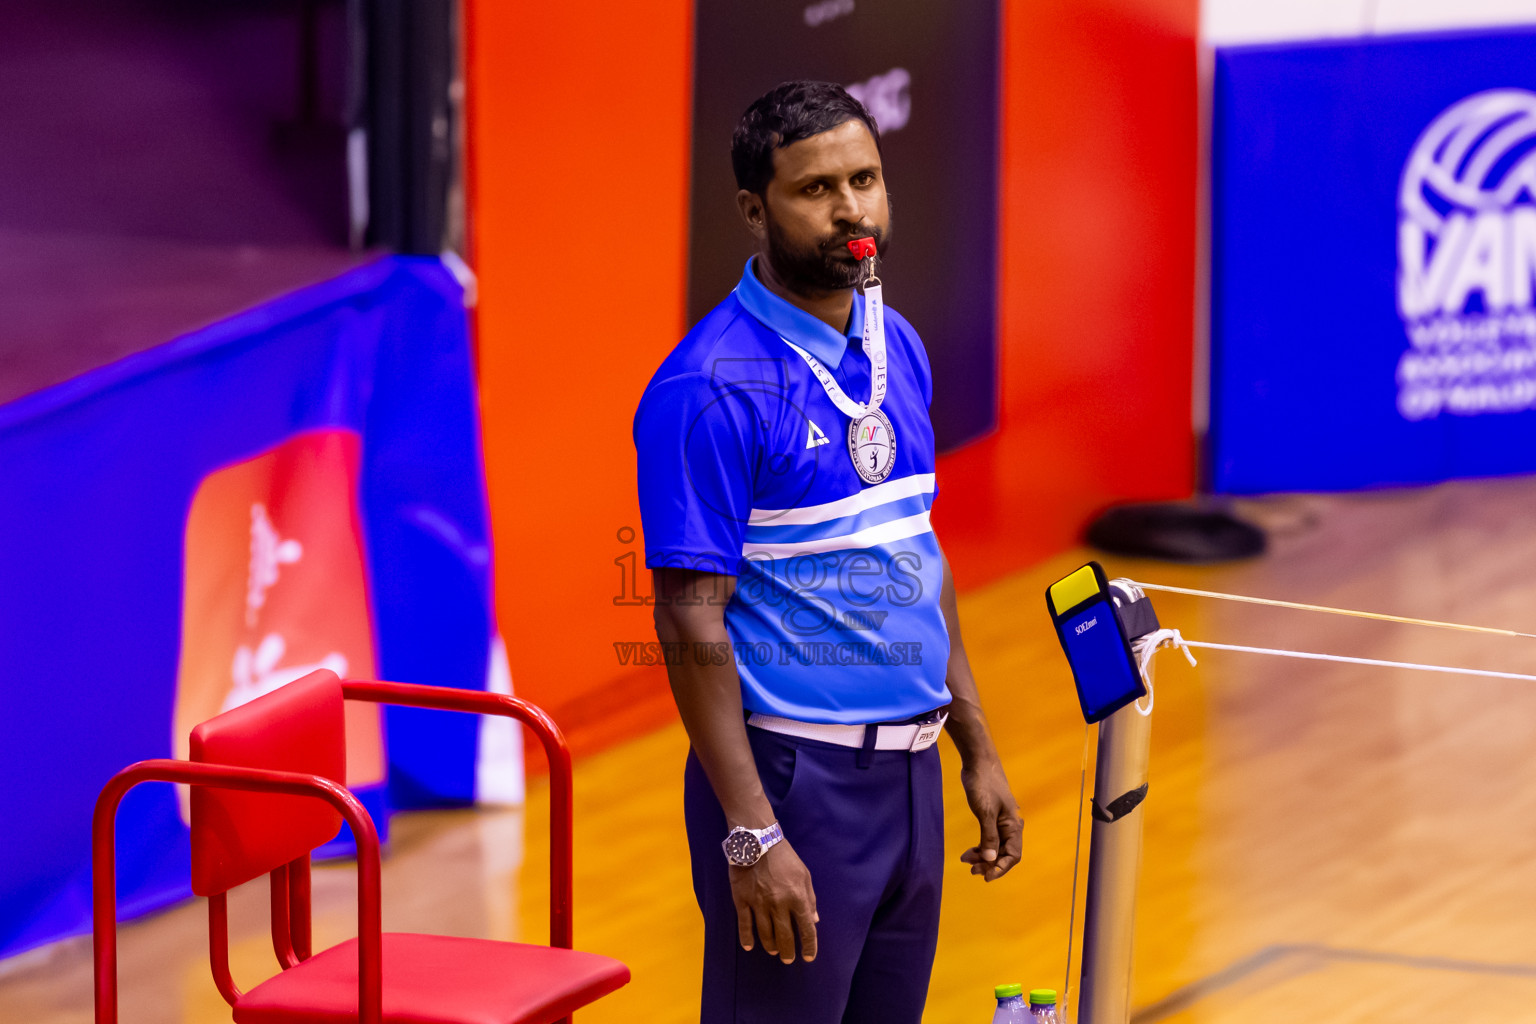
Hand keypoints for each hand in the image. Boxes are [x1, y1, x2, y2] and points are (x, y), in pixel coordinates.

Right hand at [729, 839, 818, 963]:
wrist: (757, 840)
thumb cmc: (785, 857)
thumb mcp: (804, 874)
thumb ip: (810, 899)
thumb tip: (814, 921)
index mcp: (797, 897)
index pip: (806, 929)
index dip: (809, 946)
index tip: (808, 957)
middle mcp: (779, 904)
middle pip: (785, 936)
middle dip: (788, 951)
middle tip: (788, 959)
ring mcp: (759, 903)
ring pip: (765, 933)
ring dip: (771, 946)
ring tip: (773, 951)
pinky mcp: (742, 900)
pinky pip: (744, 924)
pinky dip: (746, 938)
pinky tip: (749, 947)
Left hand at [959, 758, 1021, 880]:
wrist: (979, 762)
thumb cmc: (983, 785)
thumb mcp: (985, 812)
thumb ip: (988, 837)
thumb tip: (990, 860)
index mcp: (1014, 825)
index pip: (1013, 855)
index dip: (1001, 868)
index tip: (986, 877)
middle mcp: (1011, 826)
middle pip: (1004, 854)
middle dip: (989, 864)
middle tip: (972, 870)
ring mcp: (1002, 822)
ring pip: (996, 847)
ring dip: (983, 857)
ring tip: (966, 860)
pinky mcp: (992, 817)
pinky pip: (990, 838)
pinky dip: (981, 847)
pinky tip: (970, 852)